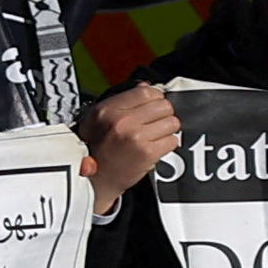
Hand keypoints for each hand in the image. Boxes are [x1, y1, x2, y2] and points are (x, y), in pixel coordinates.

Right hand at [83, 78, 181, 205]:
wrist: (94, 181)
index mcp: (107, 110)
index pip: (146, 91)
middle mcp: (121, 121)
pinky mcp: (148, 152)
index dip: (155, 98)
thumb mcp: (98, 119)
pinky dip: (167, 145)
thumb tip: (147, 86)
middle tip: (153, 124)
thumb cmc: (95, 150)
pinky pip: (173, 140)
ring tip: (153, 137)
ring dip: (167, 130)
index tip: (153, 106)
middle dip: (163, 115)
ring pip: (172, 123)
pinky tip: (154, 148)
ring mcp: (135, 136)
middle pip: (164, 105)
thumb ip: (122, 101)